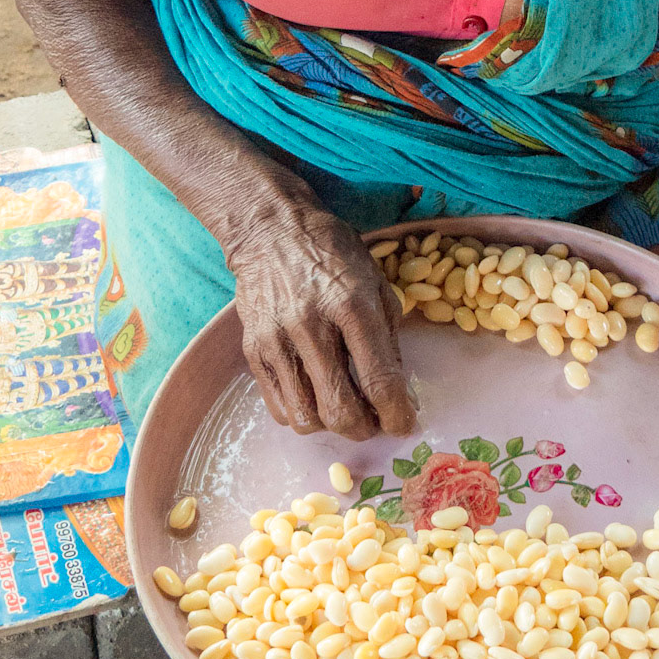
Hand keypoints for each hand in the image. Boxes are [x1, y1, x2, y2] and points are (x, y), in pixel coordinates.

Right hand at [226, 202, 415, 441]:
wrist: (271, 229)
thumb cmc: (332, 253)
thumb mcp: (375, 283)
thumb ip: (389, 338)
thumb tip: (399, 391)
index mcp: (351, 305)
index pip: (379, 379)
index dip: (396, 414)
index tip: (404, 425)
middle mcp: (311, 326)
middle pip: (340, 410)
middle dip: (364, 429)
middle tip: (374, 421)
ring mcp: (277, 340)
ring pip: (306, 418)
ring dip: (331, 425)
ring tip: (343, 409)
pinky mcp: (254, 350)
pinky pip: (279, 407)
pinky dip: (302, 413)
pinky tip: (315, 396)